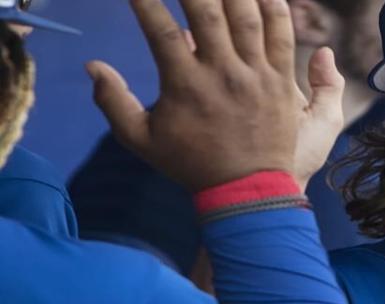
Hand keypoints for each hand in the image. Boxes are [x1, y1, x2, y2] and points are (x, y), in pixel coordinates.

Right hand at [88, 0, 339, 191]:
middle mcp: (223, 74)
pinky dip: (276, 10)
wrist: (248, 191)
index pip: (160, 29)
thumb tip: (92, 65)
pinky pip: (281, 38)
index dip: (145, 2)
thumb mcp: (142, 140)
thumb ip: (113, 101)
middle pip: (208, 12)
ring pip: (247, 18)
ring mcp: (255, 76)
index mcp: (186, 84)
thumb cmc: (192, 165)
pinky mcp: (281, 83)